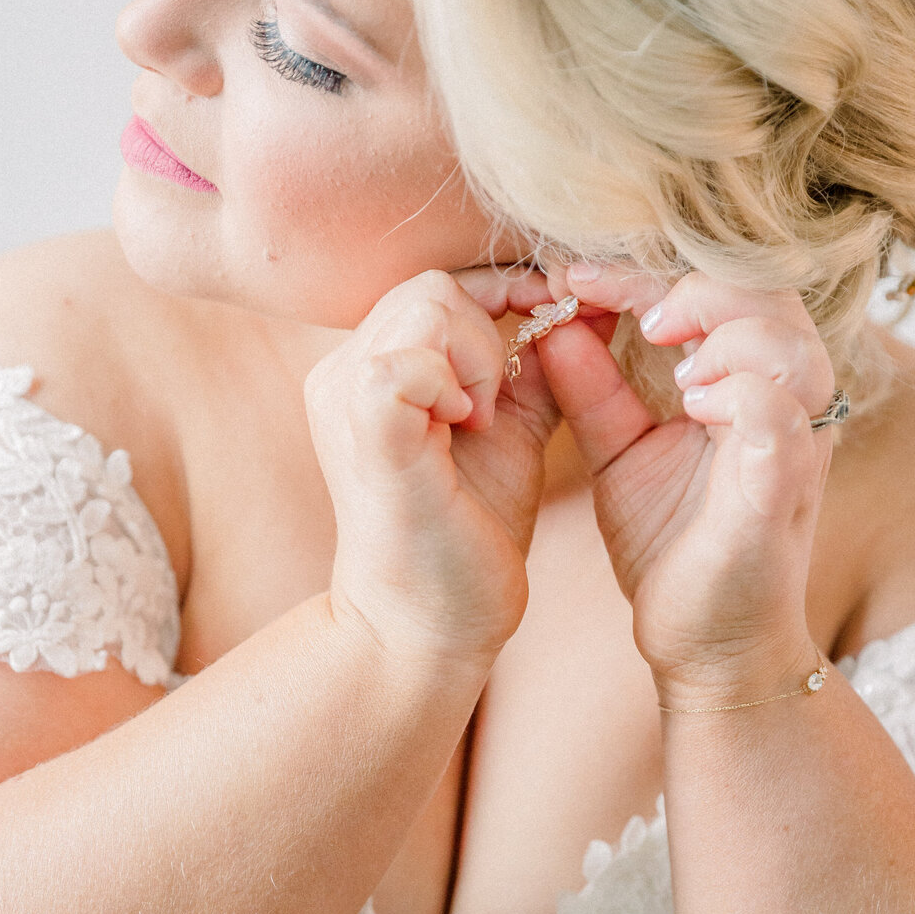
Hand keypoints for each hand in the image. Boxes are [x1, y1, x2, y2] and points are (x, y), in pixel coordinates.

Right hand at [302, 266, 567, 669]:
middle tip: (494, 408)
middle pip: (430, 286)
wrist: (427, 627)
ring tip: (477, 422)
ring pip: (425, 304)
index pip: (435, 288)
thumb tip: (575, 310)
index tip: (555, 325)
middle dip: (488, 332)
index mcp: (368, 372)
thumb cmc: (465, 538)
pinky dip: (455, 383)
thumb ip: (525, 371)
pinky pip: (411, 358)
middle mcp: (340, 374)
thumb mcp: (506, 433)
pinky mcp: (366, 432)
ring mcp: (344, 399)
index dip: (503, 294)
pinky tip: (463, 430)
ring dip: (475, 357)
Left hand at [532, 260, 837, 700]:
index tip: (573, 276)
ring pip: (787, 338)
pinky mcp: (784, 489)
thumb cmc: (675, 546)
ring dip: (718, 330)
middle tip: (620, 307)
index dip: (645, 271)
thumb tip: (553, 323)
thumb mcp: (621, 451)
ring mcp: (796, 444)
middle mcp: (790, 404)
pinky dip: (733, 390)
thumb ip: (593, 388)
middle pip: (767, 291)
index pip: (721, 288)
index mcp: (753, 383)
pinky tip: (690, 403)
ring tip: (667, 360)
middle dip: (685, 284)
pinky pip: (778, 411)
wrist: (703, 646)